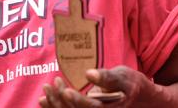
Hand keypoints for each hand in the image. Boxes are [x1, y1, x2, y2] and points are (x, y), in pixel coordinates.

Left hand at [38, 66, 159, 106]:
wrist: (135, 94)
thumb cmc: (129, 82)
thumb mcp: (123, 76)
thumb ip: (107, 77)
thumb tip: (90, 74)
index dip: (78, 101)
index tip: (65, 90)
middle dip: (60, 101)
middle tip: (49, 85)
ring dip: (55, 104)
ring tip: (44, 91)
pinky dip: (55, 106)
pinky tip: (43, 100)